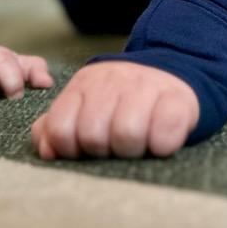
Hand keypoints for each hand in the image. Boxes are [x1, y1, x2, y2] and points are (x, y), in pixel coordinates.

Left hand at [31, 60, 199, 159]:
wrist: (170, 76)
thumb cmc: (120, 103)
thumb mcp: (84, 106)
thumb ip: (56, 127)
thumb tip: (48, 150)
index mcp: (85, 84)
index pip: (60, 128)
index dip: (70, 149)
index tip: (85, 149)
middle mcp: (114, 79)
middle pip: (93, 134)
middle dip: (102, 151)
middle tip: (115, 146)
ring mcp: (147, 86)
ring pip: (127, 135)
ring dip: (132, 150)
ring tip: (137, 144)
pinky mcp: (179, 99)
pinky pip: (164, 135)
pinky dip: (161, 145)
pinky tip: (160, 142)